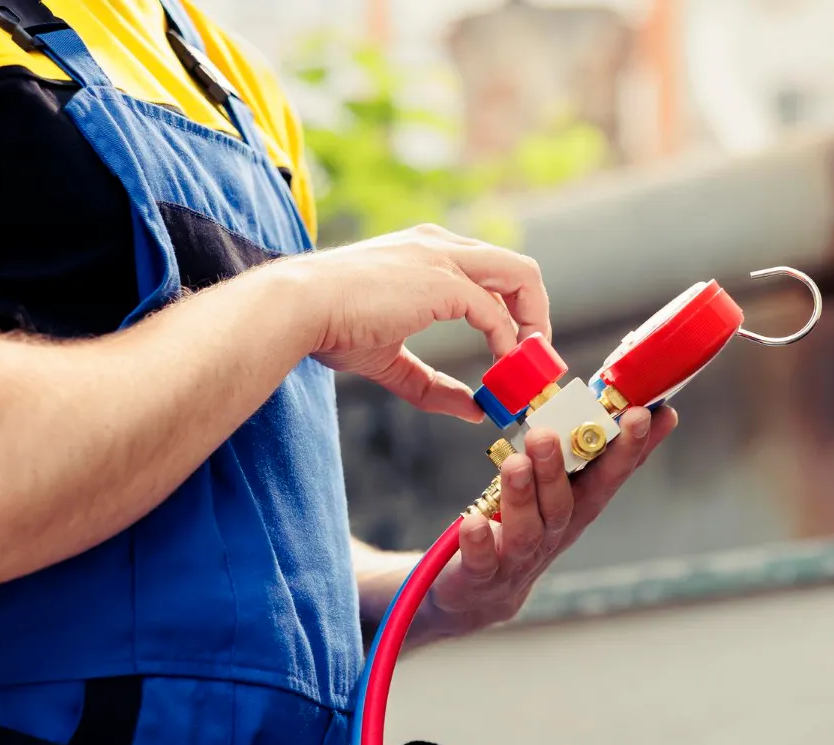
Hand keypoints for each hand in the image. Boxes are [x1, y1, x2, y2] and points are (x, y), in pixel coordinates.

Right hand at [287, 224, 549, 421]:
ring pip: (522, 277)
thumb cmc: (330, 328)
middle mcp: (441, 246)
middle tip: (535, 361)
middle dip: (536, 317)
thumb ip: (433, 385)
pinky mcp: (442, 282)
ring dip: (533, 325)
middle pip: (518, 270)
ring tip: (528, 367)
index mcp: (427, 253)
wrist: (298, 307)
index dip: (512, 315)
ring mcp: (444, 258)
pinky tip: (499, 368)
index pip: (491, 274)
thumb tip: (475, 411)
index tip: (516, 355)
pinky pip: (494, 311)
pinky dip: (505, 342)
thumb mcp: (390, 361)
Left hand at [419, 405, 678, 637]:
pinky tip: (474, 522)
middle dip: (558, 470)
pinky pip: (481, 561)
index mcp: (574, 509)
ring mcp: (517, 559)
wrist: (483, 594)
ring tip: (514, 463)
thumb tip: (634, 405)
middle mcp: (552, 535)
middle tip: (546, 434)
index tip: (644, 414)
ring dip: (522, 496)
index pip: (608, 478)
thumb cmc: (523, 528)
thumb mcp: (558, 492)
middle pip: (563, 505)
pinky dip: (479, 542)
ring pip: (526, 530)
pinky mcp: (481, 576)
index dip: (629, 449)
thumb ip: (585, 455)